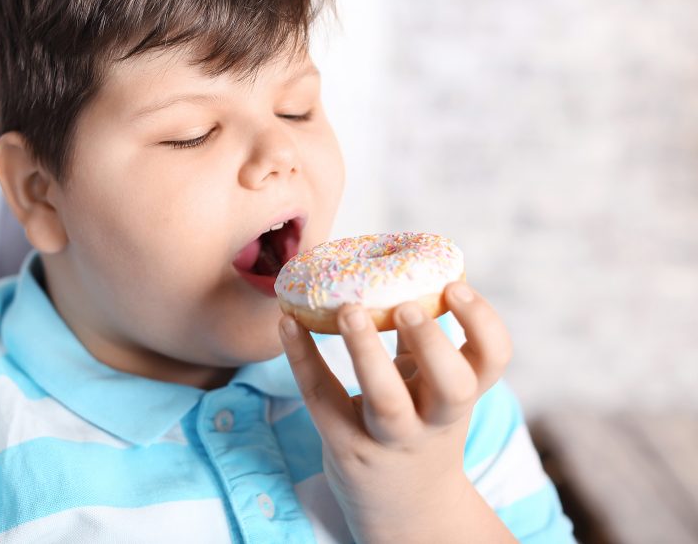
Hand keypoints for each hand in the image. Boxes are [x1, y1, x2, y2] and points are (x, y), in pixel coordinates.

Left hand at [278, 281, 517, 542]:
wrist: (406, 506)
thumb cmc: (419, 426)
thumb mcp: (433, 389)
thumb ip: (422, 344)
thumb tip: (402, 273)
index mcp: (461, 396)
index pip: (492, 359)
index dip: (482, 322)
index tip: (455, 285)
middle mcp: (433, 420)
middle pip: (452, 388)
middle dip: (434, 344)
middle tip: (409, 305)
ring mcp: (390, 438)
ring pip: (387, 402)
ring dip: (368, 353)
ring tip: (349, 310)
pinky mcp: (346, 446)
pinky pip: (324, 400)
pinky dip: (303, 357)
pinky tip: (287, 323)